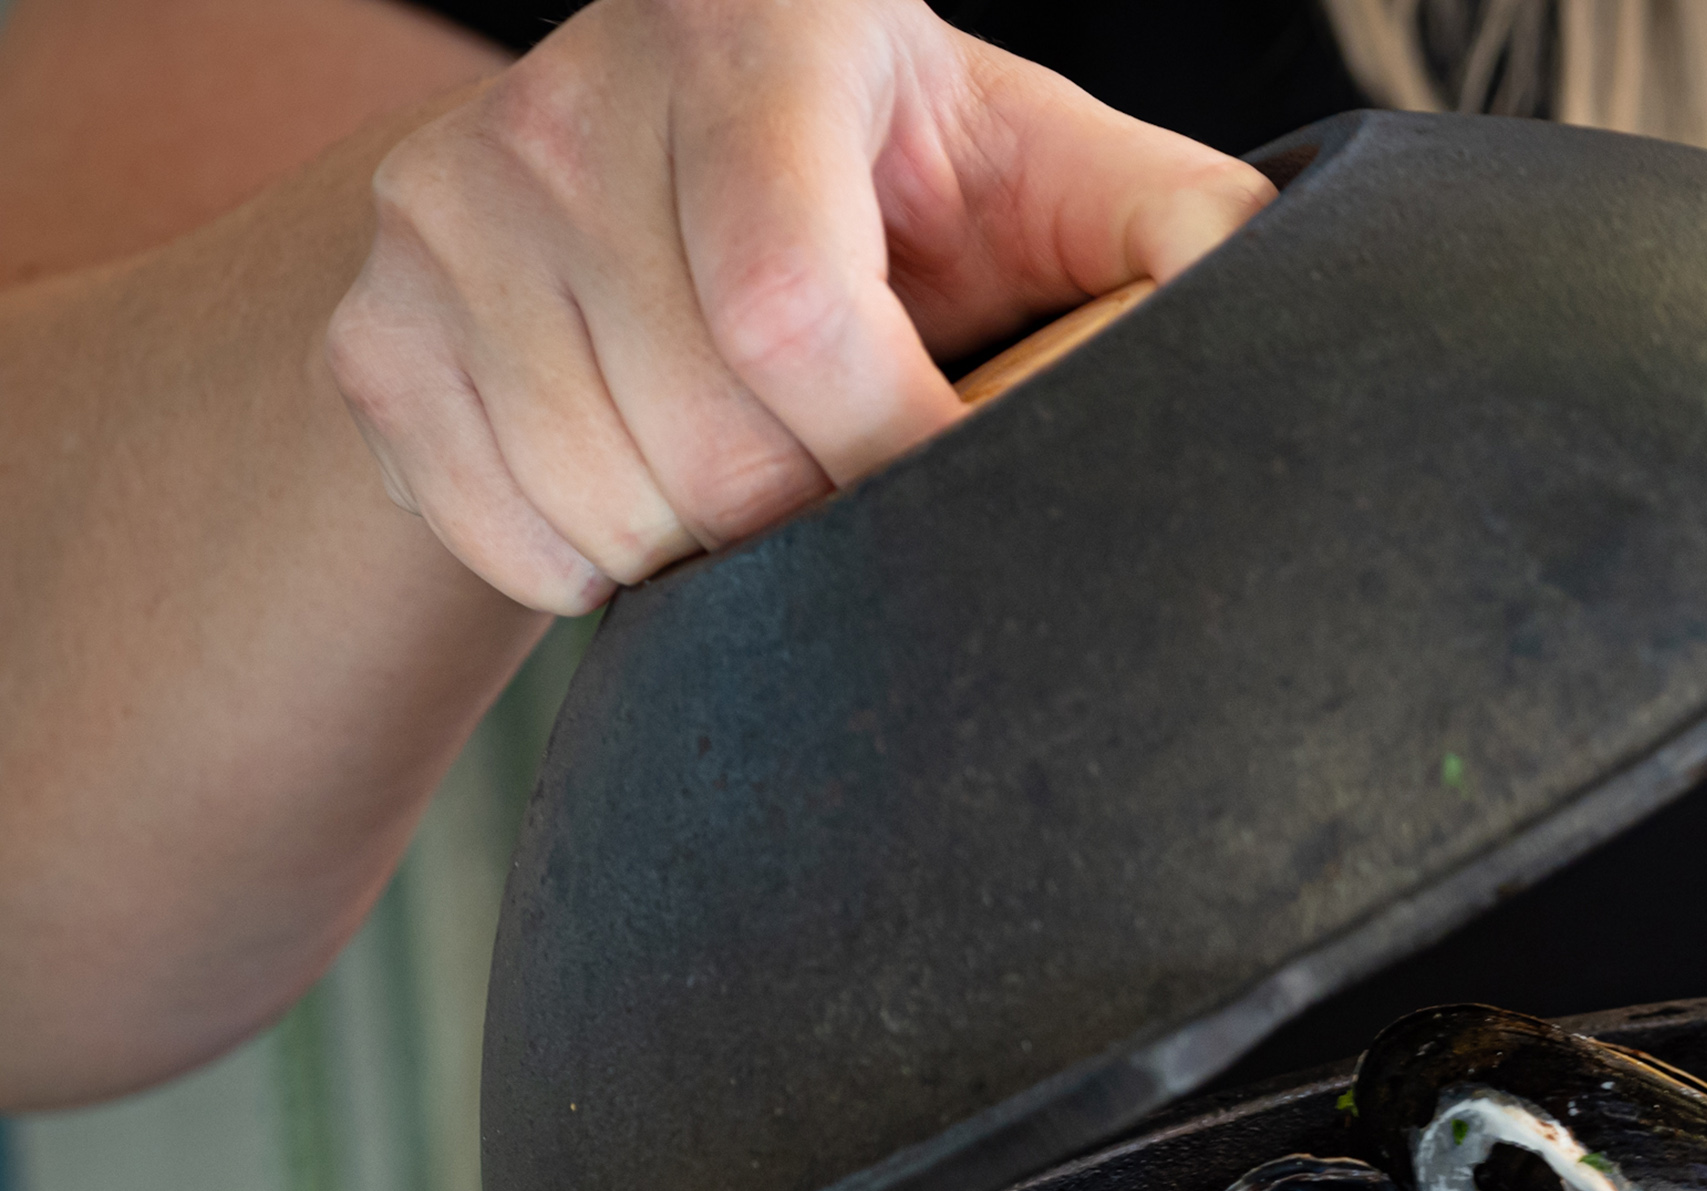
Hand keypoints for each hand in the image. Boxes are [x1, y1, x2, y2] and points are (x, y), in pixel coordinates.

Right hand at [325, 0, 1268, 612]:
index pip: (798, 313)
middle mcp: (571, 102)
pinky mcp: (375, 327)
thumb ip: (1172, 228)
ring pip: (605, 506)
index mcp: (762, 32)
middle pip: (708, 443)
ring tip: (782, 497)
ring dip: (717, 564)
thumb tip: (1285, 309)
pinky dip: (602, 574)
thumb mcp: (1041, 162)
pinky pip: (504, 538)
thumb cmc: (896, 173)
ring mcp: (446, 213)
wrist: (654, 149)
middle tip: (878, 512)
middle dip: (822, 529)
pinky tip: (667, 505)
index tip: (975, 504)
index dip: (900, 455)